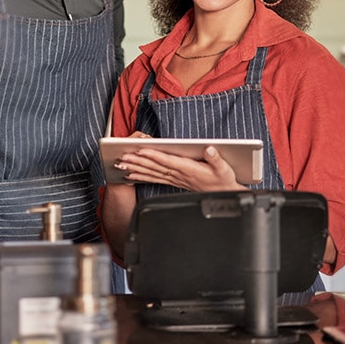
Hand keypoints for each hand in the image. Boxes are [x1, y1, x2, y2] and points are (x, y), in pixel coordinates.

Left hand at [115, 144, 243, 191]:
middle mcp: (179, 174)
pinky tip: (131, 174)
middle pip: (155, 167)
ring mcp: (175, 179)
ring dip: (136, 168)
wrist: (223, 194)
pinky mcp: (174, 181)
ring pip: (152, 173)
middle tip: (123, 156)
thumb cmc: (222, 180)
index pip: (168, 161)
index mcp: (189, 169)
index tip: (141, 150)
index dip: (154, 155)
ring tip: (121, 164)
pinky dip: (142, 176)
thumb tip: (210, 149)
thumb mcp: (223, 168)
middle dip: (138, 161)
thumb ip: (216, 158)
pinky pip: (155, 179)